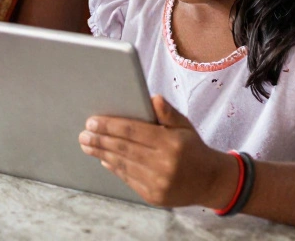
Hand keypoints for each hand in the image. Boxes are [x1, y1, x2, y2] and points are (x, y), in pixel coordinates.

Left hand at [78, 96, 238, 207]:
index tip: (92, 121)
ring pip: (123, 164)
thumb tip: (152, 98)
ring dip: (101, 153)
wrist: (210, 182)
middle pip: (123, 148)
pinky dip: (114, 167)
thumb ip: (168, 112)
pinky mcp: (154, 196)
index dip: (110, 125)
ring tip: (87, 145)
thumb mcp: (185, 126)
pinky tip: (104, 158)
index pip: (133, 131)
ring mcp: (159, 183)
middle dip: (100, 140)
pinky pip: (128, 179)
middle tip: (83, 133)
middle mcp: (165, 164)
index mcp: (171, 143)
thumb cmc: (193, 149)